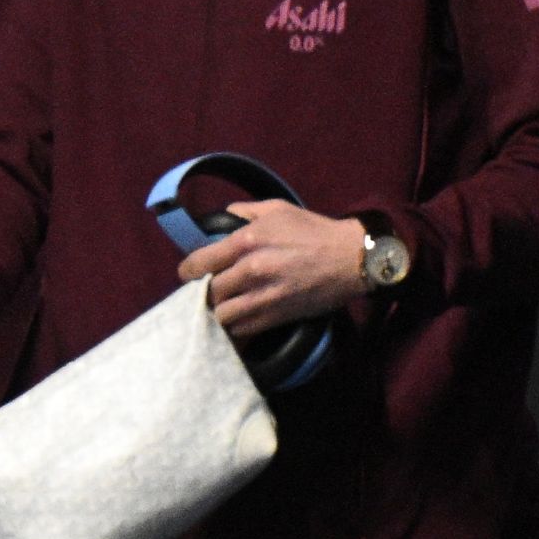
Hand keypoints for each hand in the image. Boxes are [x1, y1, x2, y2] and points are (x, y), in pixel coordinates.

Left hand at [176, 199, 371, 338]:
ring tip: (222, 307)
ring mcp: (263, 296)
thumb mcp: (278, 209)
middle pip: (208, 292)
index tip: (188, 274)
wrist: (351, 258)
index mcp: (246, 241)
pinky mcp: (276, 316)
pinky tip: (238, 320)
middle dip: (205, 293)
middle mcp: (250, 269)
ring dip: (219, 312)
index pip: (199, 263)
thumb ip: (245, 212)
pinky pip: (242, 329)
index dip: (188, 271)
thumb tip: (224, 215)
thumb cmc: (315, 231)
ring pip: (221, 315)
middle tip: (209, 291)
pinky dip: (236, 327)